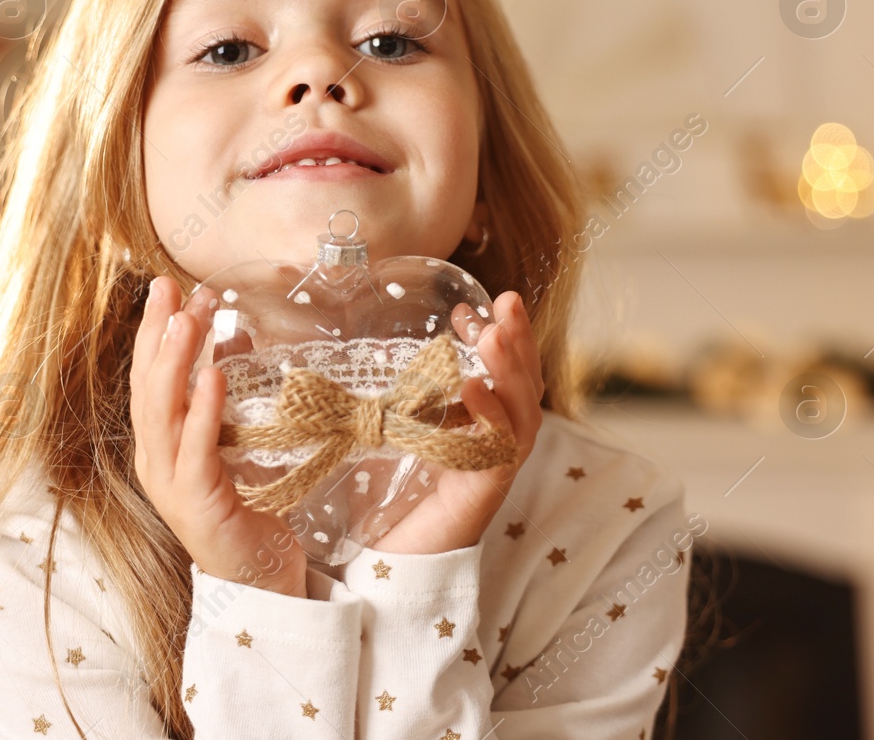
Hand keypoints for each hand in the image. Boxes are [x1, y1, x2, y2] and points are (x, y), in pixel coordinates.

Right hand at [130, 275, 311, 596]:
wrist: (259, 579)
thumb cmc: (249, 510)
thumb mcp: (236, 440)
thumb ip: (225, 396)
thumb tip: (235, 340)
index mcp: (159, 444)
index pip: (147, 376)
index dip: (153, 331)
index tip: (166, 287)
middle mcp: (154, 459)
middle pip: (147, 386)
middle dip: (159, 333)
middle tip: (173, 288)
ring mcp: (169, 483)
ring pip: (161, 412)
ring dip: (175, 361)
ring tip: (190, 319)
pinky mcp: (196, 503)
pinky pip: (196, 450)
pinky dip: (203, 410)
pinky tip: (214, 375)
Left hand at [372, 291, 543, 554]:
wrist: (376, 570)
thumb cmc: (374, 507)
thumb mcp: (377, 437)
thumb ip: (377, 401)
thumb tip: (350, 352)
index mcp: (474, 432)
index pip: (502, 380)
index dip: (500, 341)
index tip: (478, 304)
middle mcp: (491, 450)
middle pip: (523, 391)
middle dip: (519, 343)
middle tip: (505, 302)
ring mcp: (490, 474)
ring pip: (521, 416)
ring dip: (510, 371)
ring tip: (492, 334)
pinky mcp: (481, 497)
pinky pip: (498, 454)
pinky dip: (490, 418)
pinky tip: (472, 387)